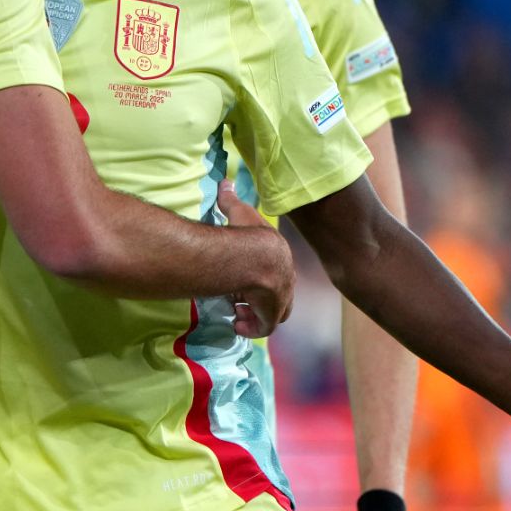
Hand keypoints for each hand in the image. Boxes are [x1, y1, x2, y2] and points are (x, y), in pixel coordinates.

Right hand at [217, 180, 293, 337]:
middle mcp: (285, 278)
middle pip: (280, 294)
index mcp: (279, 256)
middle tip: (239, 297)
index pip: (277, 269)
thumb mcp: (238, 213)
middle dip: (260, 297)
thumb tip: (224, 182)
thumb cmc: (246, 232)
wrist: (253, 256)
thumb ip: (230, 200)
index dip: (260, 275)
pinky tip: (237, 325)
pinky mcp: (272, 314)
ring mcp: (281, 298)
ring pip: (274, 313)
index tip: (242, 276)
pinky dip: (251, 328)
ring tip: (236, 311)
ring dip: (255, 314)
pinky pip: (264, 327)